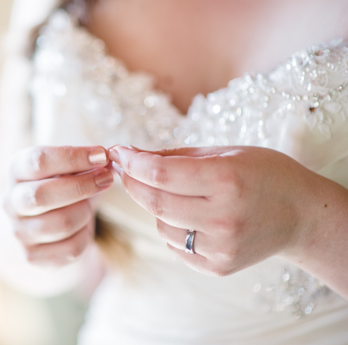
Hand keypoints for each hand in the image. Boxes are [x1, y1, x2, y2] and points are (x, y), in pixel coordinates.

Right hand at [5, 146, 113, 266]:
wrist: (50, 217)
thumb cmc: (63, 183)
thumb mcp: (69, 165)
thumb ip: (86, 160)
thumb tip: (110, 158)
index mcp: (16, 170)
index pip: (39, 161)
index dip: (73, 158)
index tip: (101, 155)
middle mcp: (11, 201)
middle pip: (42, 195)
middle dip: (82, 186)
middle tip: (106, 178)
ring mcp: (20, 231)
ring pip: (61, 224)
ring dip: (86, 212)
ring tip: (90, 205)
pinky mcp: (33, 256)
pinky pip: (70, 249)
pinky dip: (86, 236)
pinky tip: (85, 225)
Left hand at [108, 145, 323, 275]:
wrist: (301, 215)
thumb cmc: (262, 174)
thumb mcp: (225, 152)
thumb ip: (176, 156)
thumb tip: (131, 157)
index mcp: (226, 180)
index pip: (160, 174)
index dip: (132, 162)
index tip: (117, 152)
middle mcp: (223, 216)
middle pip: (154, 202)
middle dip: (131, 181)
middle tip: (124, 168)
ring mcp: (221, 246)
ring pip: (160, 225)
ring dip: (155, 206)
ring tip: (175, 193)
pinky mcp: (218, 266)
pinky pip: (174, 244)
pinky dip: (172, 227)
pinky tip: (190, 215)